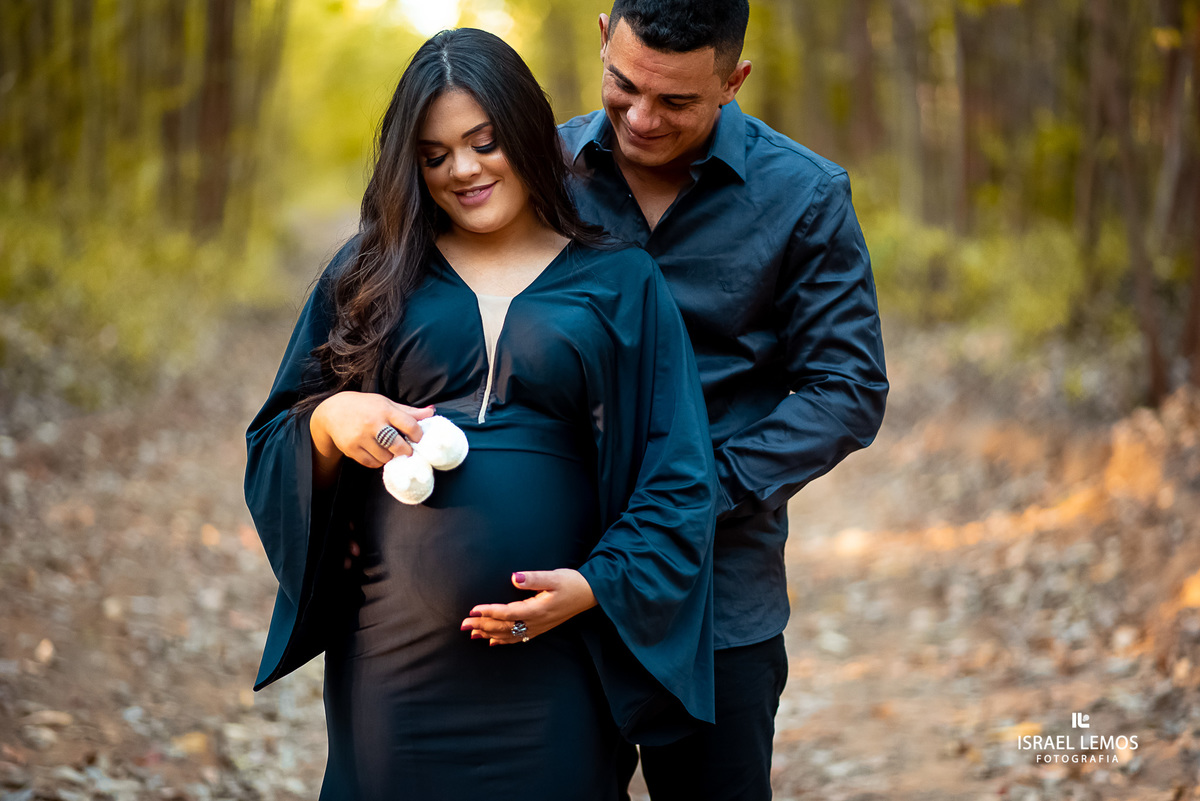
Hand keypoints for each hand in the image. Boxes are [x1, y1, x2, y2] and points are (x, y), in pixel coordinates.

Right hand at [310, 392, 434, 482]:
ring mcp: (361, 437)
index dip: (418, 435)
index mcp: (385, 410)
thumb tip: (432, 411)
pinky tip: (377, 453)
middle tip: (407, 451)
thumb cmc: (366, 407)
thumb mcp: (386, 404)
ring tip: (389, 450)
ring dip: (391, 457)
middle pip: (398, 446)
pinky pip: (372, 463)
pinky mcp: (351, 449)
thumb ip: (409, 411)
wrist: (333, 412)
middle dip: (406, 451)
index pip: (410, 425)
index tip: (418, 439)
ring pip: (385, 457)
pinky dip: (378, 461)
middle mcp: (373, 423)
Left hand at [460, 570, 596, 645]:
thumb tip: (513, 577)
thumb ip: (533, 578)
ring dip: (489, 634)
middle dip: (482, 626)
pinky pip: (518, 638)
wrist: (590, 594)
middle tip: (463, 625)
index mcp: (537, 609)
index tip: (472, 610)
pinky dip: (504, 641)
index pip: (507, 613)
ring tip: (472, 634)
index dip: (488, 612)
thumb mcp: (554, 576)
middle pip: (504, 627)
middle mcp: (536, 622)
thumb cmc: (572, 583)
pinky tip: (493, 642)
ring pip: (509, 635)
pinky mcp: (541, 628)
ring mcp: (538, 627)